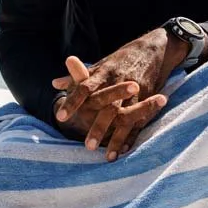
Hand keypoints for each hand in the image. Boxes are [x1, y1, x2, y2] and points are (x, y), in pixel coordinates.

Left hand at [52, 28, 188, 159]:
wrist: (153, 50)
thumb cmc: (121, 60)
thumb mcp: (99, 65)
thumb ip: (77, 77)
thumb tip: (55, 83)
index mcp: (104, 74)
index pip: (84, 88)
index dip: (73, 102)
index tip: (60, 117)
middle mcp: (119, 84)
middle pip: (107, 108)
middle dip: (99, 127)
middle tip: (87, 146)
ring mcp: (135, 94)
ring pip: (125, 118)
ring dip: (117, 138)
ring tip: (107, 156)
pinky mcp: (147, 100)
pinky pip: (140, 121)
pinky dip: (132, 136)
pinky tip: (124, 151)